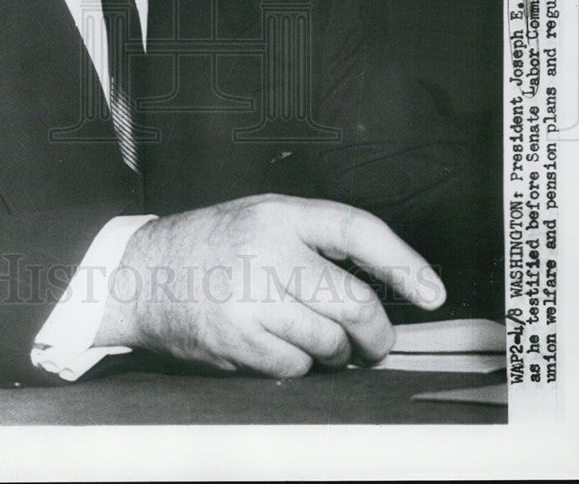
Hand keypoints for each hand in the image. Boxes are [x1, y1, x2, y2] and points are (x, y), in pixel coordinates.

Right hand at [94, 193, 445, 376]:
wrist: (144, 275)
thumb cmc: (214, 244)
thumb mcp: (262, 217)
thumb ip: (315, 239)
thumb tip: (384, 286)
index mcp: (279, 213)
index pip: (357, 229)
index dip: (404, 262)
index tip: (434, 291)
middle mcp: (267, 252)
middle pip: (354, 302)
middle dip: (377, 334)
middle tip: (376, 343)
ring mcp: (249, 298)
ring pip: (330, 342)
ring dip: (338, 352)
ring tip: (323, 343)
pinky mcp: (236, 340)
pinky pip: (296, 366)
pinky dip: (300, 365)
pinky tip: (280, 346)